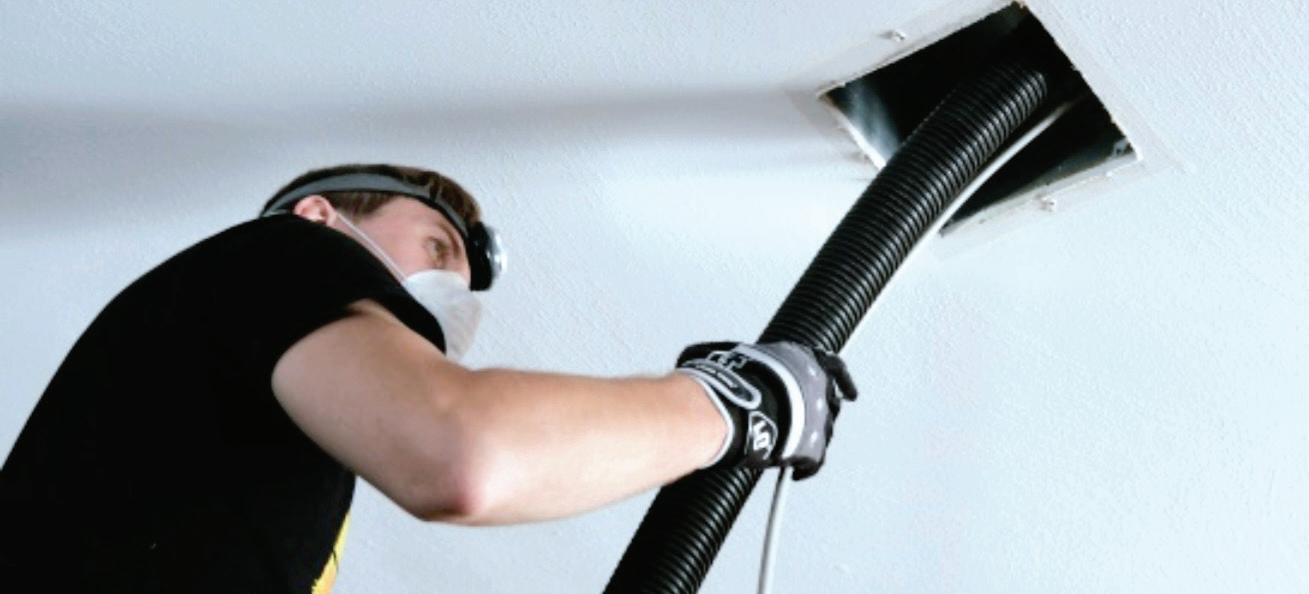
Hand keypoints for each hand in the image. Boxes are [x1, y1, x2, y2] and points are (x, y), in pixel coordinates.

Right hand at [676, 341, 856, 478]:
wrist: (731, 406)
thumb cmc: (726, 378)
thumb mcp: (728, 353)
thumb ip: (738, 358)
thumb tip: (715, 358)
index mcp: (801, 359)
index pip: (832, 366)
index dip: (840, 379)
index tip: (847, 388)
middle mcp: (816, 386)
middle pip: (830, 402)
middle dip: (820, 413)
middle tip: (807, 421)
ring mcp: (817, 417)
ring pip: (824, 432)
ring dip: (811, 439)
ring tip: (793, 447)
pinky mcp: (812, 446)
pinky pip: (814, 460)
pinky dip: (805, 468)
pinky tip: (795, 471)